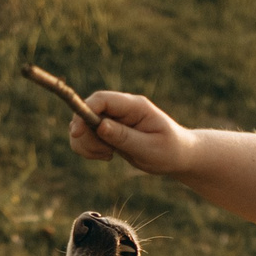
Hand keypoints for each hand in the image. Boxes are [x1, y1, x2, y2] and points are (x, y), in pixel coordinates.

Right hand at [68, 89, 197, 176]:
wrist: (178, 156)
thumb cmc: (169, 151)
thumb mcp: (149, 148)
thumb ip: (124, 137)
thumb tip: (100, 126)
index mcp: (134, 106)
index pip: (102, 99)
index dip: (84, 112)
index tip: (77, 132)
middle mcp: (121, 108)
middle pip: (87, 112)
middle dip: (86, 135)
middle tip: (105, 154)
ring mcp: (113, 119)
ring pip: (83, 125)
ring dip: (86, 144)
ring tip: (108, 155)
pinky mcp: (108, 130)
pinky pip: (87, 137)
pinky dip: (89, 149)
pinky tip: (107, 156)